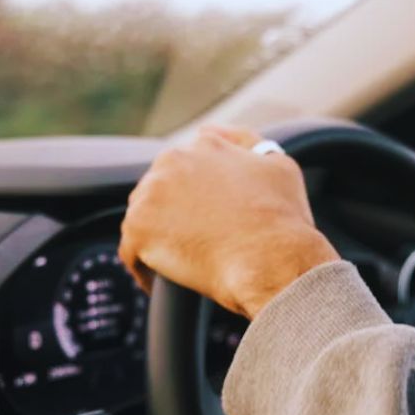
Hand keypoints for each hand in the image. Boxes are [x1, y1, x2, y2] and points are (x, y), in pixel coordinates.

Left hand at [119, 126, 339, 318]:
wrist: (272, 261)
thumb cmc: (283, 220)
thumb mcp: (279, 165)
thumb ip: (245, 141)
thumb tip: (213, 132)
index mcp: (205, 146)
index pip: (186, 167)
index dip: (195, 196)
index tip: (204, 216)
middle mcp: (173, 161)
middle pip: (160, 190)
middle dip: (173, 215)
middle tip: (195, 243)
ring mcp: (152, 195)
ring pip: (143, 218)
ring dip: (157, 238)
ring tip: (181, 264)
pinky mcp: (138, 230)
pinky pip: (131, 251)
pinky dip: (145, 268)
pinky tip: (163, 282)